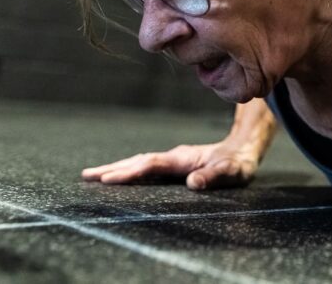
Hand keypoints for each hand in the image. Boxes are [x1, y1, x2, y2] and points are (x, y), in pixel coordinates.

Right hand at [81, 141, 259, 190]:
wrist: (244, 148)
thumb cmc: (238, 164)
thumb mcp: (231, 172)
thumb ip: (213, 176)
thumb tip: (193, 183)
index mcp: (182, 159)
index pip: (150, 165)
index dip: (129, 172)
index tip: (107, 179)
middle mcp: (174, 157)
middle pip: (138, 161)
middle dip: (113, 168)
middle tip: (86, 176)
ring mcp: (173, 159)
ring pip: (140, 162)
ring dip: (118, 168)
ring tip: (94, 175)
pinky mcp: (175, 163)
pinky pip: (147, 165)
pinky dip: (130, 169)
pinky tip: (121, 175)